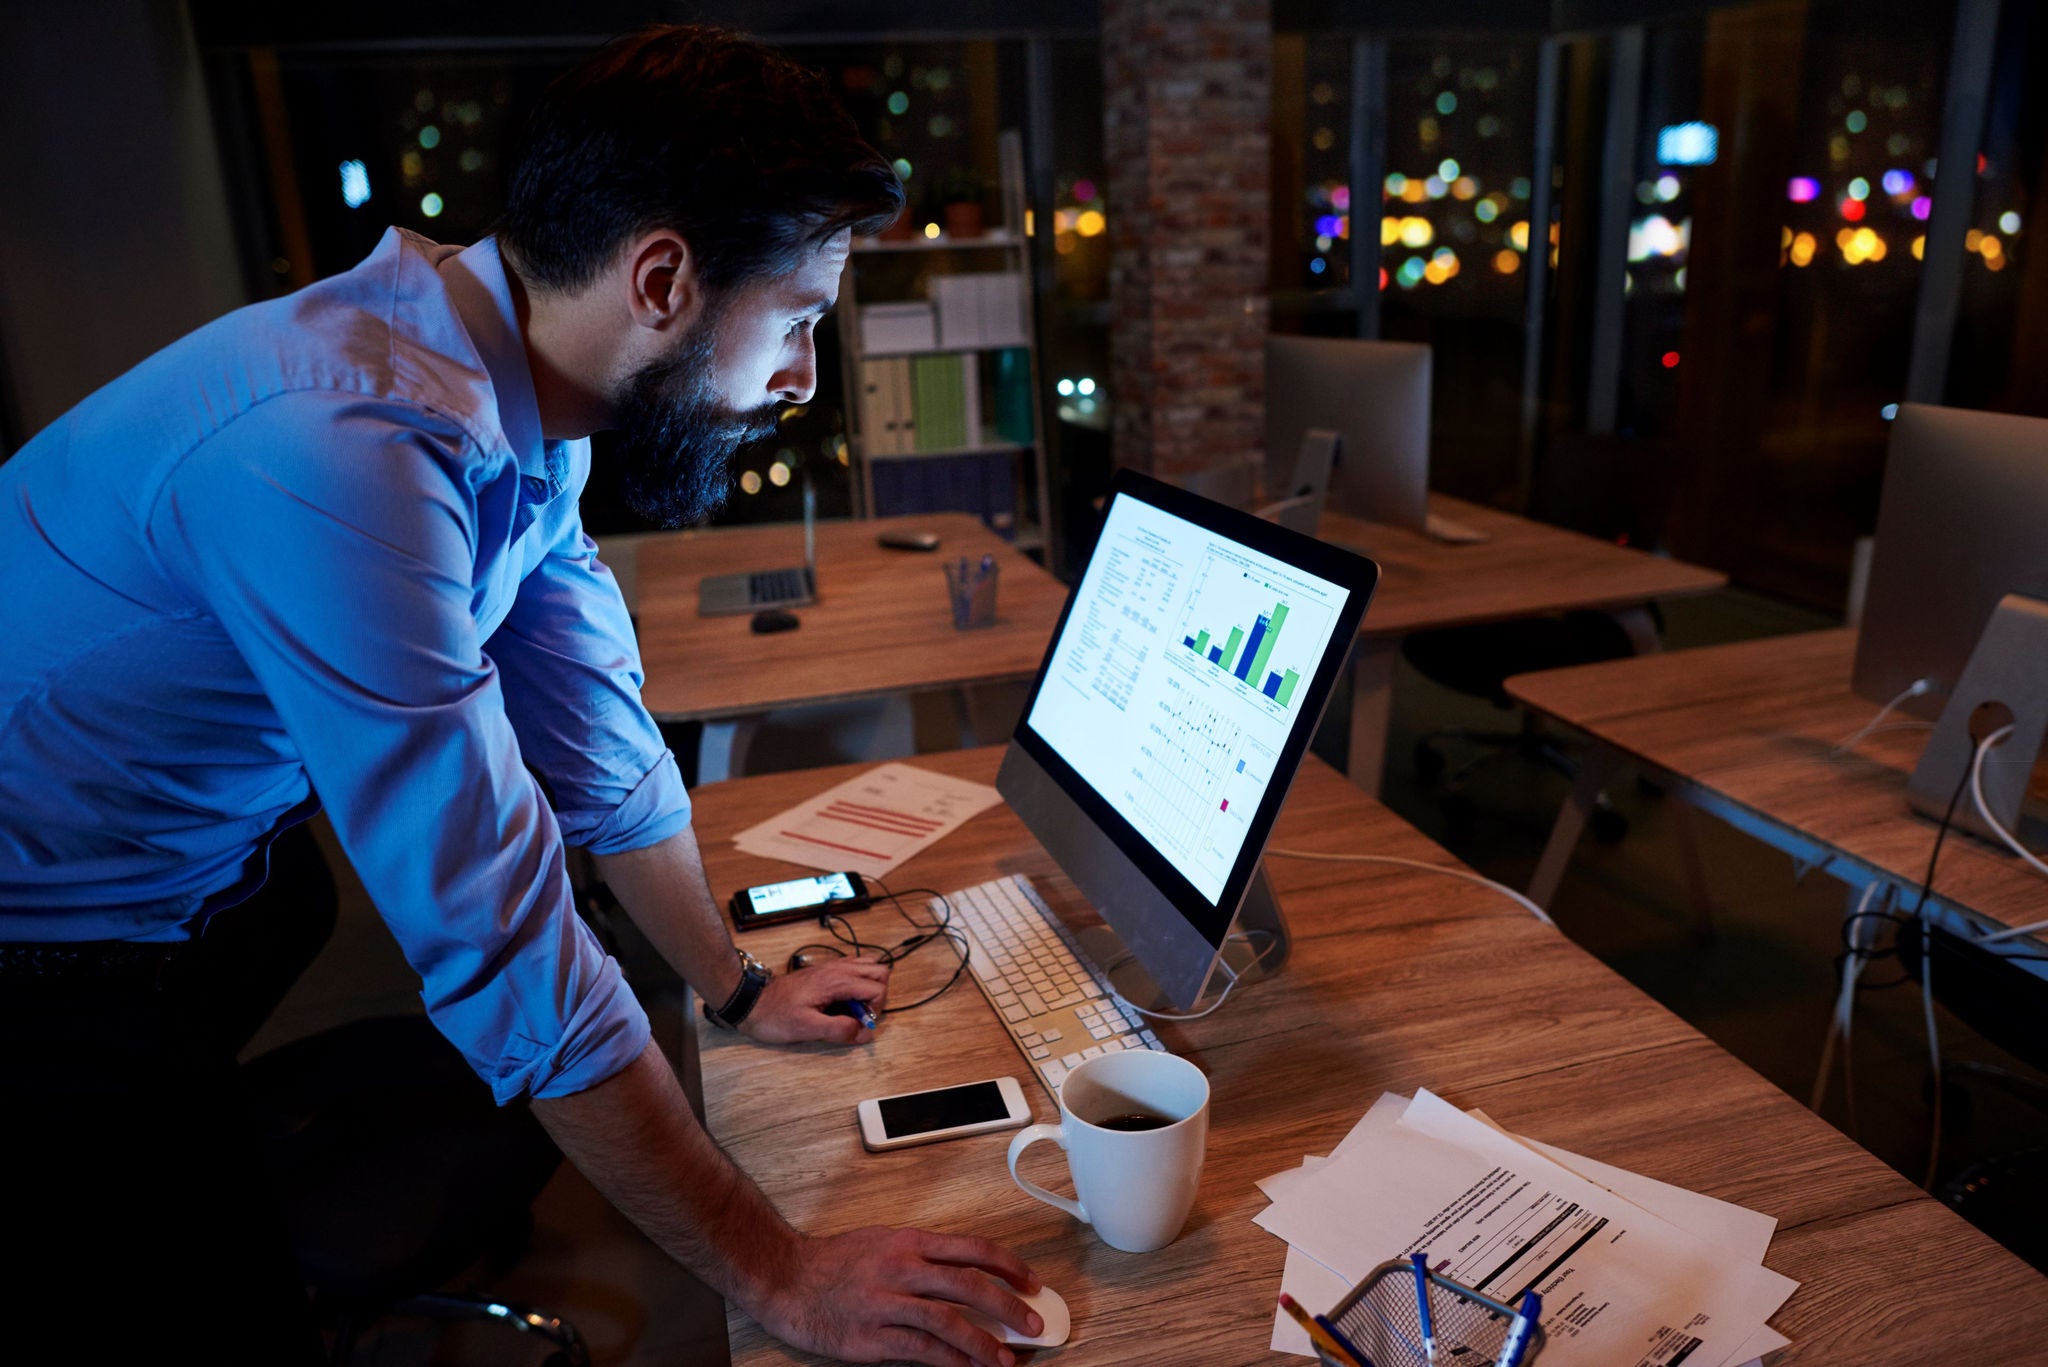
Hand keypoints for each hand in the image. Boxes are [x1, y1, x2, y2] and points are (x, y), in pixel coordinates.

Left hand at [741, 956, 889, 1044]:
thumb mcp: (807, 1029)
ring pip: (869, 966)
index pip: (878, 988)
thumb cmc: (775, 1015)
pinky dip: (857, 982)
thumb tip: (864, 1033)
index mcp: (836, 981)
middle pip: (880, 971)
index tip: (859, 1025)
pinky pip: (853, 967)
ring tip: (852, 1008)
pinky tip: (843, 1000)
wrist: (751, 1001)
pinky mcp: (824, 971)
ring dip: (869, 986)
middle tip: (860, 1015)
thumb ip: (839, 1030)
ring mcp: (831, 967)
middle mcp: (837, 969)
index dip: (875, 1010)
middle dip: (878, 995)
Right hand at [753, 1226, 1041, 1366]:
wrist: (786, 1279)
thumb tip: (968, 1275)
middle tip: (1033, 1324)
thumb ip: (924, 1257)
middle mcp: (903, 1268)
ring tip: (1007, 1359)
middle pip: (969, 1285)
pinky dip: (950, 1362)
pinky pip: (921, 1350)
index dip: (1008, 1266)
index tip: (1031, 1282)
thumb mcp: (884, 1242)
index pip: (972, 1249)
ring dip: (984, 1343)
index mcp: (910, 1242)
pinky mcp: (872, 1337)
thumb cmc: (835, 1261)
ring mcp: (887, 1303)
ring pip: (949, 1321)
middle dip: (1009, 1306)